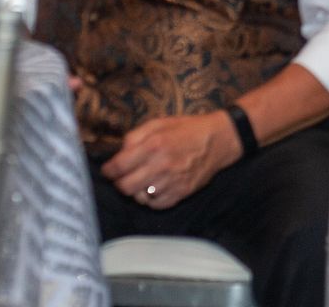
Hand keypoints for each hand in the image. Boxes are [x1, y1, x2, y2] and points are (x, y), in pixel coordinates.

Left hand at [100, 111, 240, 208]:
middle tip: (125, 177)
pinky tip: (156, 187)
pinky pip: (156, 204)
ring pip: (139, 198)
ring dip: (137, 190)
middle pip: (125, 187)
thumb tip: (119, 153)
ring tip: (143, 181)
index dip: (108, 170)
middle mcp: (161, 165)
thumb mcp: (159, 123)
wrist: (220, 139)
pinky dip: (151, 198)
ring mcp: (172, 182)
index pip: (118, 167)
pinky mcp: (181, 192)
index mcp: (153, 145)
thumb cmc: (188, 129)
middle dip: (120, 183)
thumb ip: (135, 136)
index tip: (109, 170)